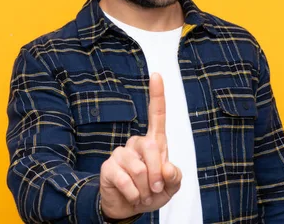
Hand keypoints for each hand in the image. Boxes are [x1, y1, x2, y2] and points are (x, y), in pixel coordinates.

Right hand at [99, 73, 181, 219]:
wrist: (129, 208)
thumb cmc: (152, 192)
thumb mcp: (171, 187)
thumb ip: (174, 177)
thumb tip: (167, 168)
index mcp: (154, 142)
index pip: (157, 115)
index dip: (157, 94)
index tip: (157, 75)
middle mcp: (136, 143)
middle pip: (152, 148)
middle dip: (157, 175)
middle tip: (155, 189)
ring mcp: (120, 153)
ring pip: (139, 169)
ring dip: (146, 188)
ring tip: (142, 193)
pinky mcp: (108, 167)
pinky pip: (126, 181)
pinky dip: (134, 194)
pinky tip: (132, 195)